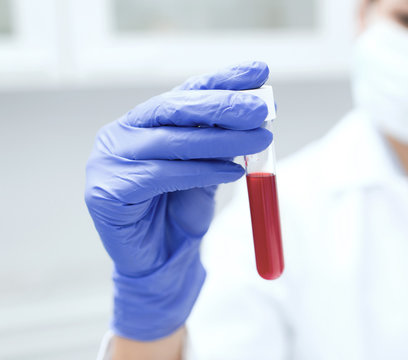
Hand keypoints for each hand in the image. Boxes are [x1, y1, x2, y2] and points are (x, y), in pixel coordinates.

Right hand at [85, 61, 271, 340]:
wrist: (157, 263)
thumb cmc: (180, 212)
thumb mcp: (207, 170)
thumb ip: (222, 143)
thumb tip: (258, 114)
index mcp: (146, 122)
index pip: (187, 92)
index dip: (223, 79)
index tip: (259, 70)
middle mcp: (123, 133)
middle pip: (176, 108)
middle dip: (224, 105)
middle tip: (261, 106)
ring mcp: (109, 160)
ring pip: (173, 141)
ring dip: (223, 140)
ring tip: (261, 138)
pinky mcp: (106, 191)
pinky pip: (163, 175)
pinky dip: (203, 171)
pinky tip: (234, 172)